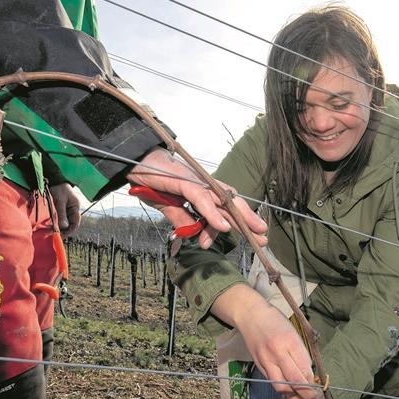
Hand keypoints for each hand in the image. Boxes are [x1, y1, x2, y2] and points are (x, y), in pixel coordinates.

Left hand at [49, 183, 80, 236]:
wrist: (52, 179)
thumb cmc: (58, 188)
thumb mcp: (59, 201)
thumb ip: (61, 214)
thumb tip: (64, 227)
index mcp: (76, 207)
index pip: (75, 223)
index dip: (69, 230)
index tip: (60, 235)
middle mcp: (73, 209)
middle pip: (70, 223)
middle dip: (63, 230)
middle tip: (54, 234)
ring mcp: (67, 209)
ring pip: (64, 222)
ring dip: (59, 226)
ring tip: (50, 231)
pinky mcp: (61, 208)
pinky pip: (60, 218)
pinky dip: (56, 222)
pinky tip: (50, 225)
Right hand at [127, 148, 266, 241]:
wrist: (135, 161)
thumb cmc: (151, 181)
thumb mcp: (167, 207)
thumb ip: (182, 219)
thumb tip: (195, 234)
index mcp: (201, 191)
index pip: (225, 208)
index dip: (241, 222)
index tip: (255, 236)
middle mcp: (203, 185)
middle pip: (231, 204)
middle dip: (248, 221)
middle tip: (263, 238)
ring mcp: (195, 182)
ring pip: (222, 201)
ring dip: (239, 218)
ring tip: (254, 233)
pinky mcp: (184, 181)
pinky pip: (202, 200)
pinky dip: (212, 214)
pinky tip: (223, 227)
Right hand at [213, 287, 313, 395]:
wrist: (251, 314)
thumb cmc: (276, 321)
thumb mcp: (294, 333)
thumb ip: (302, 353)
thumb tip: (310, 374)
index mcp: (290, 341)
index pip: (304, 370)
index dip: (313, 383)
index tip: (318, 387)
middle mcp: (277, 352)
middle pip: (294, 381)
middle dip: (306, 394)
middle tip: (312, 397)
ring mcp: (266, 360)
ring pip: (281, 386)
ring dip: (292, 392)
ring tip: (298, 391)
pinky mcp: (258, 364)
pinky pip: (272, 381)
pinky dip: (281, 385)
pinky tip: (287, 384)